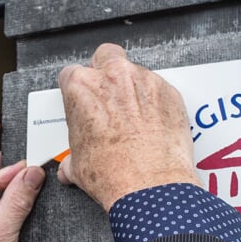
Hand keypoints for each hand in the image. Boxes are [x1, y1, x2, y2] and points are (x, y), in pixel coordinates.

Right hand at [56, 44, 201, 211]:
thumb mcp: (77, 165)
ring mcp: (145, 81)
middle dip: (104, 72)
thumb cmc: (113, 173)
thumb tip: (71, 165)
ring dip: (132, 89)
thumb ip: (72, 156)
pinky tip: (152, 125)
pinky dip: (156, 103)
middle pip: (105, 56)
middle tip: (106, 97)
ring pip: (135, 72)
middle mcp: (113, 76)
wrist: (149, 185)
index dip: (75, 89)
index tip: (80, 102)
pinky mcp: (170, 93)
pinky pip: (160, 90)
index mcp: (82, 87)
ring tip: (132, 118)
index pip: (71, 73)